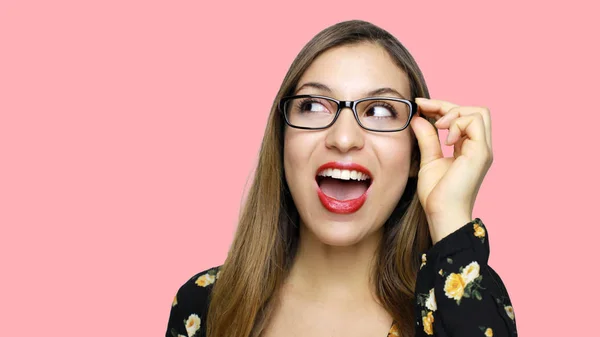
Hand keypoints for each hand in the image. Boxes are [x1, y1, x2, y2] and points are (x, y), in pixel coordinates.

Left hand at [409, 98, 493, 243]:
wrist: (442, 214)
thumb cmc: (437, 195)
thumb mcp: (428, 160)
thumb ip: (427, 138)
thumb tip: (419, 118)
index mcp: (468, 149)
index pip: (462, 117)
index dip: (441, 107)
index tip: (419, 105)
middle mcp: (479, 147)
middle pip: (474, 110)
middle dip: (447, 105)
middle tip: (425, 109)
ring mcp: (482, 149)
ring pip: (478, 112)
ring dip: (454, 113)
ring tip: (438, 127)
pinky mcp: (481, 153)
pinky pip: (475, 122)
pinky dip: (458, 123)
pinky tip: (446, 139)